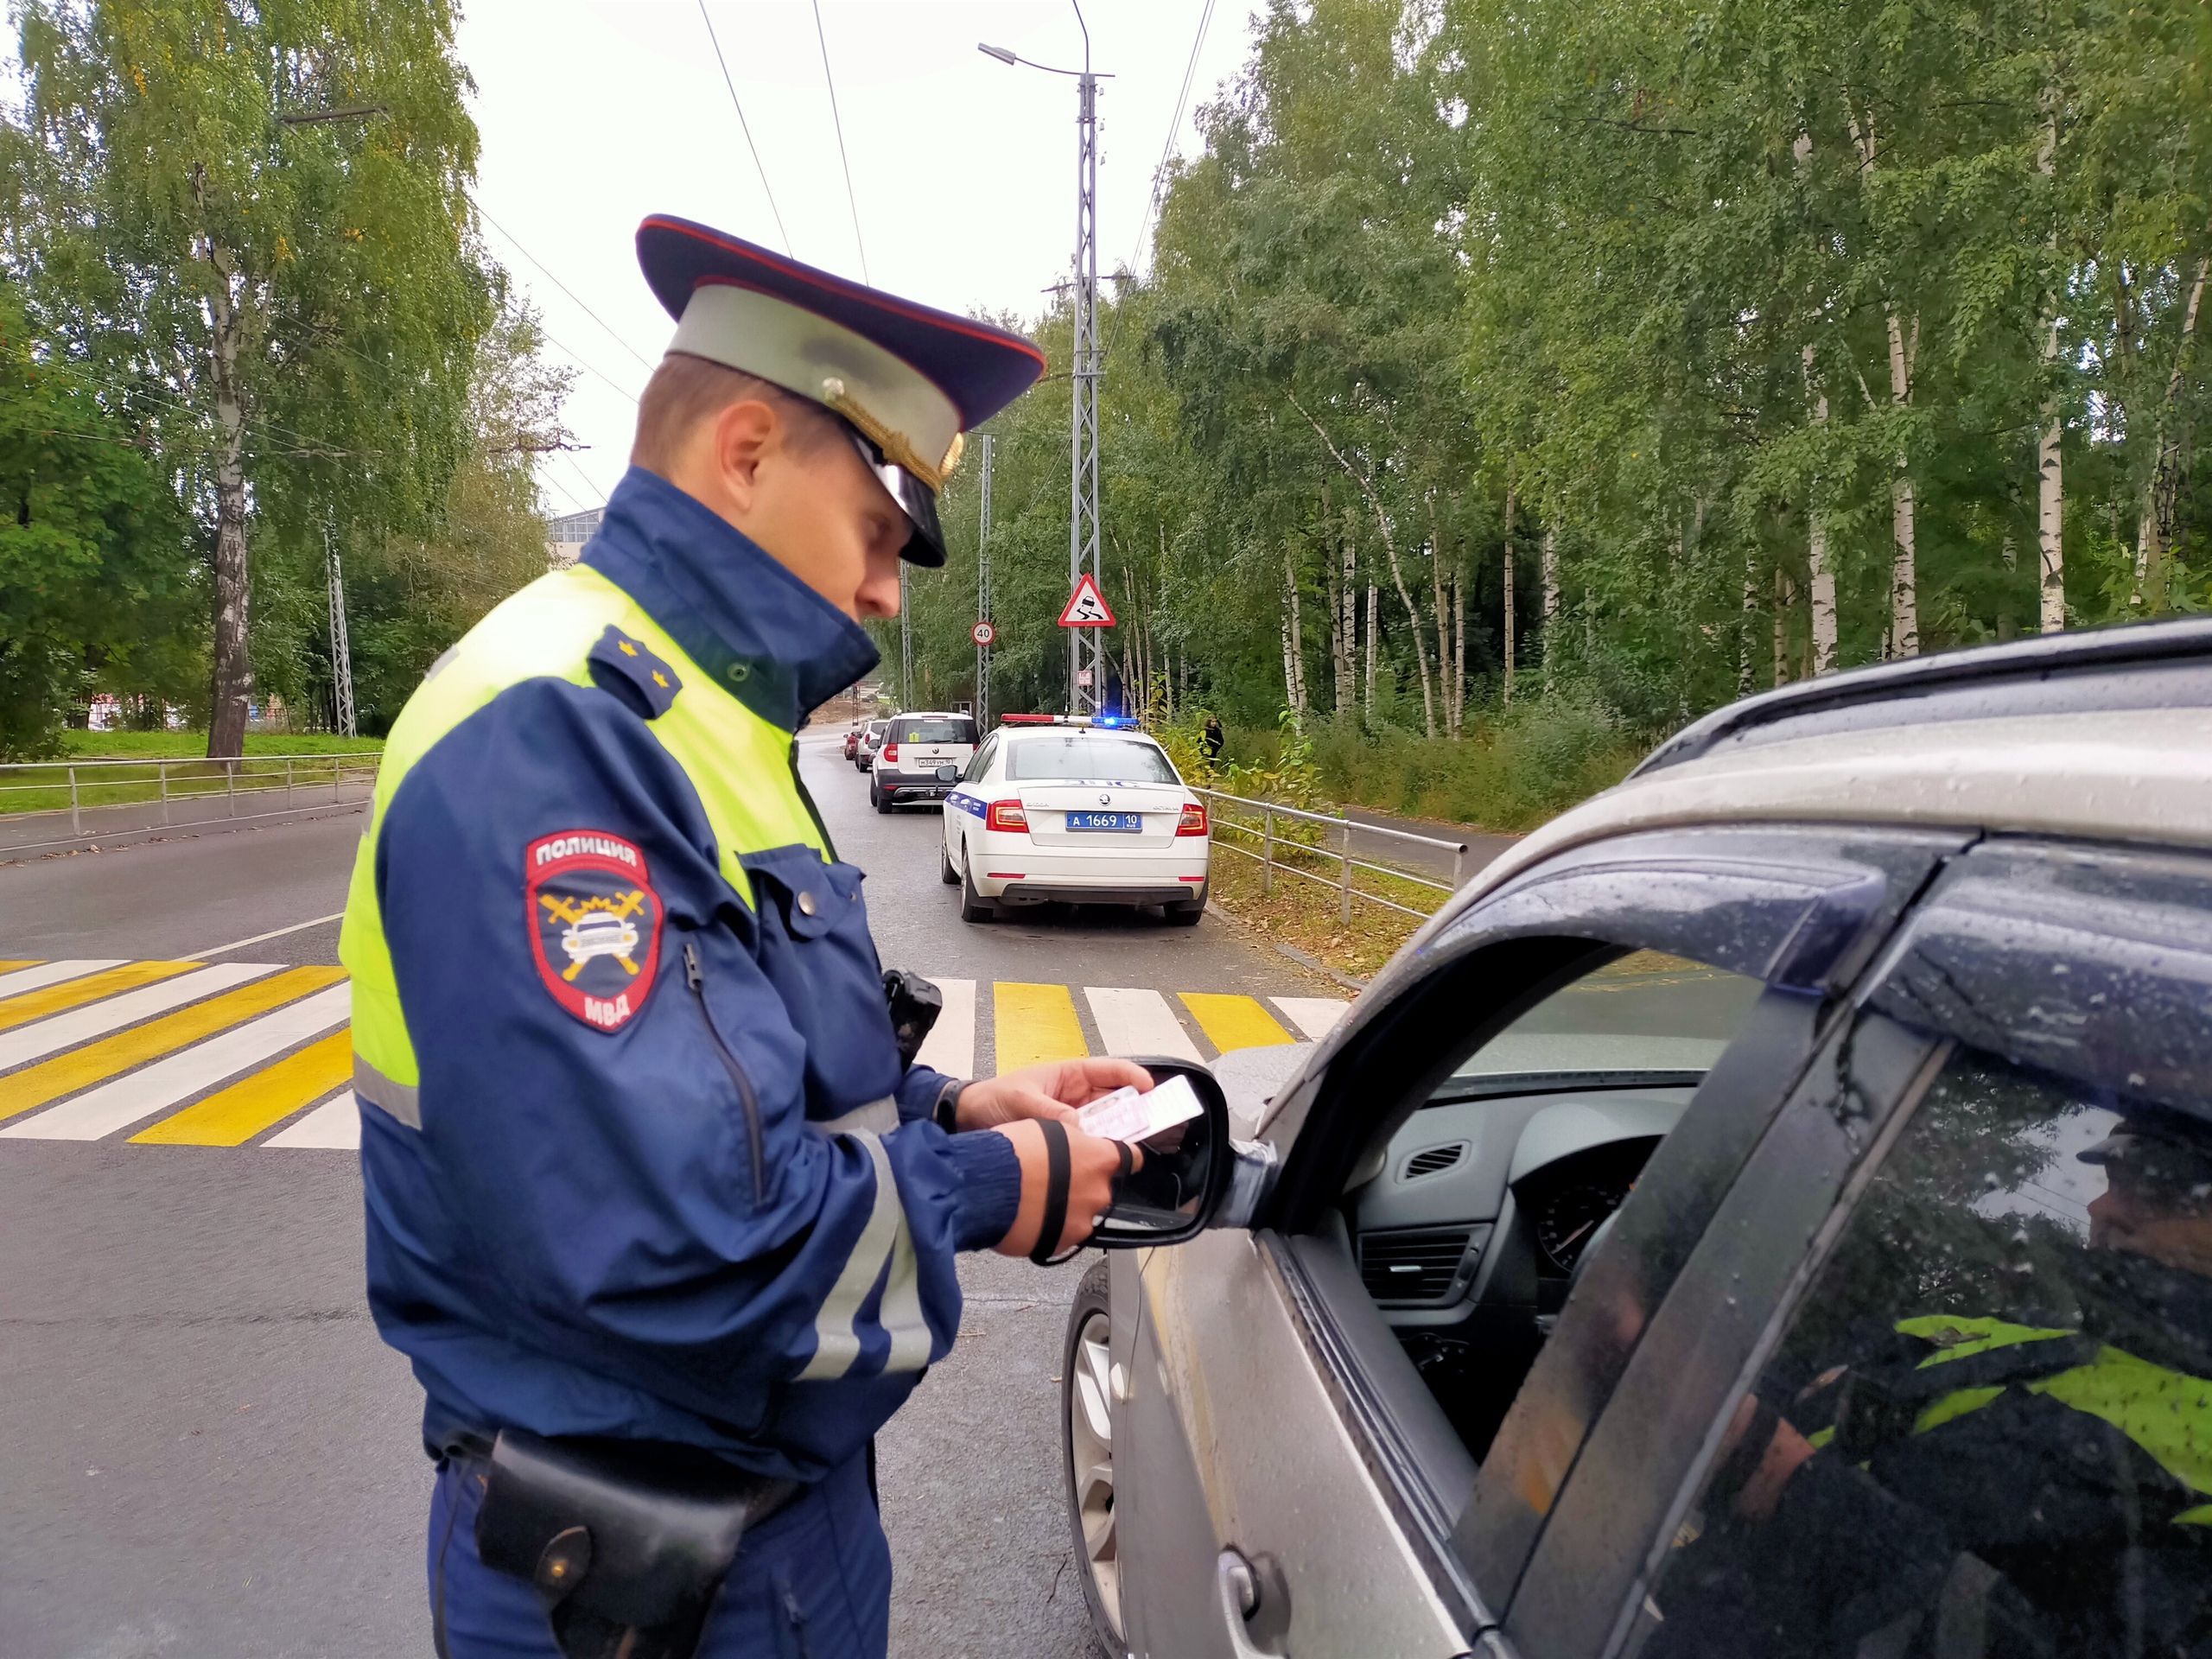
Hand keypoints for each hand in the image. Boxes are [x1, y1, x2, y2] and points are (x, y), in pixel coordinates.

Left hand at [955, 1057, 1153, 1131]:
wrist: (968, 1120)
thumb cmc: (993, 1099)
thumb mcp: (1021, 1100)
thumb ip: (1049, 1112)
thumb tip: (1078, 1127)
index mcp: (1068, 1075)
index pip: (1108, 1070)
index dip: (1132, 1076)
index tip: (1149, 1087)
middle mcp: (1075, 1096)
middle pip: (1114, 1099)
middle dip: (1134, 1109)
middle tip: (1153, 1122)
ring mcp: (1071, 1118)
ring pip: (1105, 1124)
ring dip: (1119, 1133)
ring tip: (1135, 1145)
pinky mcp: (1064, 1140)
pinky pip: (1088, 1142)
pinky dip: (1099, 1149)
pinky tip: (1106, 1160)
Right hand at [988, 1119, 1143, 1258]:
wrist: (987, 1187)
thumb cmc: (1014, 1153)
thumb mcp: (1049, 1127)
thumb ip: (1073, 1140)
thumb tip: (1077, 1144)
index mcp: (1100, 1159)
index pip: (1132, 1157)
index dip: (1125, 1157)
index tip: (1120, 1159)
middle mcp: (1099, 1191)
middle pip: (1102, 1187)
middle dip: (1084, 1184)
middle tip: (1057, 1179)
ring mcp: (1083, 1220)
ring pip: (1083, 1212)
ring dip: (1068, 1207)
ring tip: (1039, 1200)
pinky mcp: (1064, 1243)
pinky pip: (1064, 1233)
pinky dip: (1053, 1226)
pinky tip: (1032, 1216)